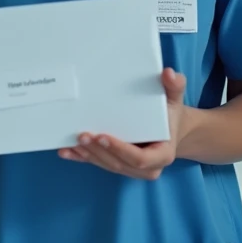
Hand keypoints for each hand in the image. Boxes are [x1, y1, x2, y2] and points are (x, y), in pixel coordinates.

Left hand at [58, 68, 188, 180]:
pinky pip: (99, 163)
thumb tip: (168, 72)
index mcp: (162, 155)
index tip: (103, 136)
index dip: (119, 149)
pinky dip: (82, 158)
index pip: (139, 158)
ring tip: (72, 142)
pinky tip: (66, 151)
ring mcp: (131, 169)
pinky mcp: (118, 165)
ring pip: (107, 165)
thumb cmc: (170, 113)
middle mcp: (147, 168)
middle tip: (82, 135)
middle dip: (99, 151)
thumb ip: (175, 86)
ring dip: (88, 155)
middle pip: (119, 164)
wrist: (169, 128)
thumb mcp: (174, 99)